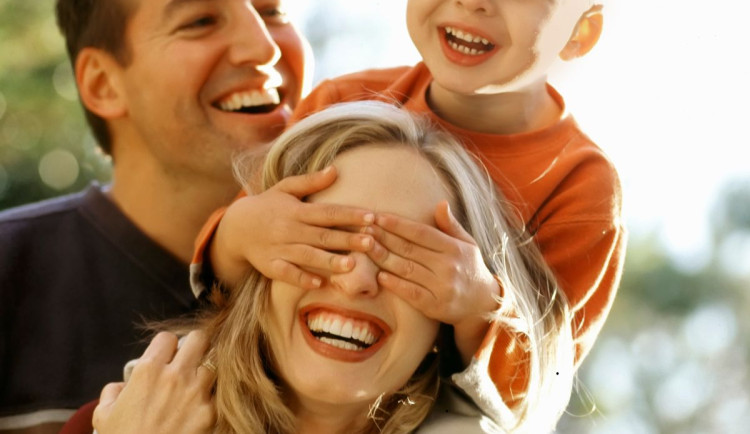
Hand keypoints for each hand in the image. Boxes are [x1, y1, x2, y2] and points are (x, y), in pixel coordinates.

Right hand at [92, 331, 215, 433]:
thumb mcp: (104, 414)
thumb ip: (113, 392)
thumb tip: (121, 386)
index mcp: (148, 371)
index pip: (167, 338)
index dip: (167, 346)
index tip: (166, 357)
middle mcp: (175, 376)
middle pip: (199, 339)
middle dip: (195, 347)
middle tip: (191, 359)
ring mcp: (196, 393)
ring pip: (214, 364)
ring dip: (207, 372)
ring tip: (198, 384)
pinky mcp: (211, 413)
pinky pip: (218, 394)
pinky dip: (212, 398)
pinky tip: (203, 407)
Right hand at [212, 166, 374, 288]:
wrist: (235, 227)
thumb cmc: (268, 205)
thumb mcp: (285, 188)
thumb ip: (311, 181)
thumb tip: (336, 169)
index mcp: (296, 210)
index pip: (328, 212)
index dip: (350, 214)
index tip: (371, 216)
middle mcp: (289, 230)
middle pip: (322, 235)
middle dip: (347, 239)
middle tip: (371, 242)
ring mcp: (280, 249)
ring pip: (308, 256)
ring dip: (330, 261)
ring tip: (352, 265)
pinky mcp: (270, 266)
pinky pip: (287, 274)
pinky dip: (302, 279)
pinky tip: (320, 283)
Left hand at [366, 201, 499, 363]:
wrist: (482, 304)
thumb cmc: (469, 267)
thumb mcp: (466, 244)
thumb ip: (451, 225)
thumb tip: (441, 203)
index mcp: (454, 248)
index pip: (421, 233)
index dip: (398, 225)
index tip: (378, 217)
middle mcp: (448, 266)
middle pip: (410, 250)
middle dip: (384, 238)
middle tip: (364, 228)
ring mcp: (442, 287)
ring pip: (407, 270)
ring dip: (383, 258)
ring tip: (366, 247)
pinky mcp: (435, 306)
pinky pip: (411, 293)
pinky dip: (394, 284)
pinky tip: (379, 275)